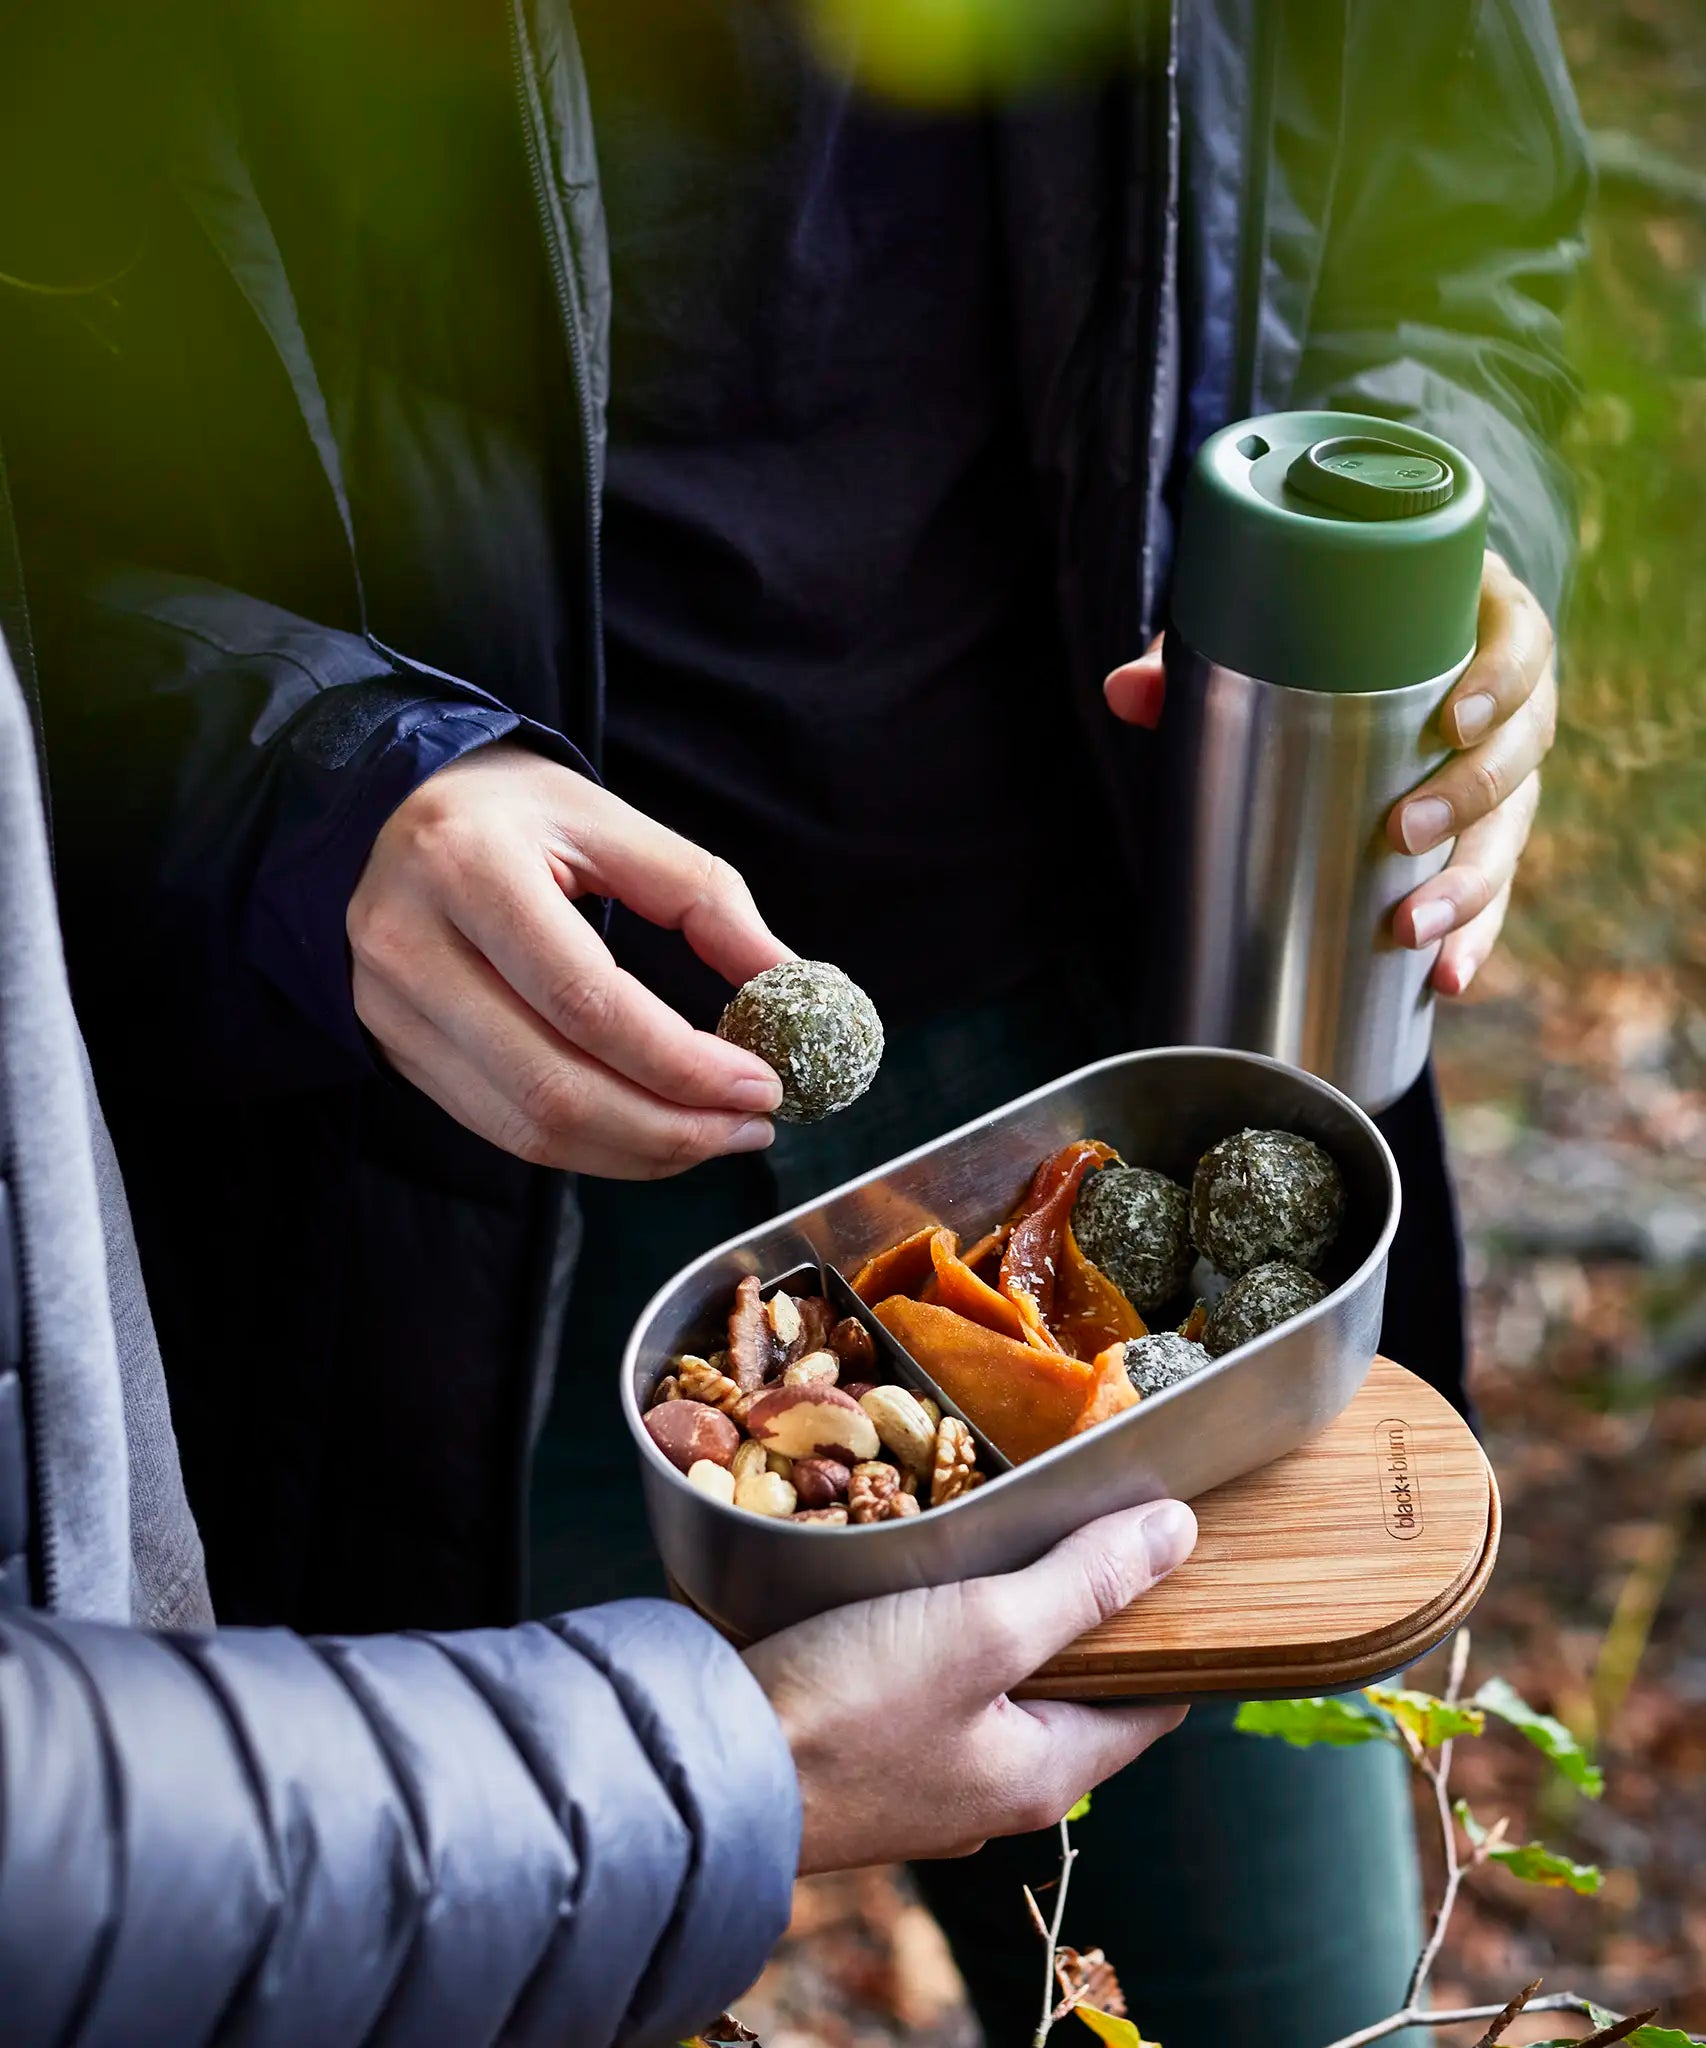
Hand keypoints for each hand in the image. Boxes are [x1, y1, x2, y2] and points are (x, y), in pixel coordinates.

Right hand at [348, 745, 788, 1175]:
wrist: (381, 809)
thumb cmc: (507, 809)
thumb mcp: (606, 819)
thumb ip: (702, 897)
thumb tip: (791, 982)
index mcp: (468, 869)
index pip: (587, 1001)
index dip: (682, 1062)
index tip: (763, 1084)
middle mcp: (410, 947)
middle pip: (553, 1087)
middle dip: (670, 1127)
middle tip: (752, 1128)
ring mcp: (390, 1010)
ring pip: (526, 1128)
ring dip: (637, 1151)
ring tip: (715, 1136)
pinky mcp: (394, 1050)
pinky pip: (502, 1130)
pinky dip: (590, 1147)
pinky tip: (651, 1131)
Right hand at [744, 1498, 1196, 1872]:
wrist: (705, 1768)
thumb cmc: (851, 1708)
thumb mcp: (983, 1628)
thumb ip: (1081, 1583)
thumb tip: (1178, 1534)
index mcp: (1045, 1774)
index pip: (1152, 1699)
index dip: (1171, 1622)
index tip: (1174, 1546)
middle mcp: (992, 1787)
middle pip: (1072, 1688)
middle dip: (1079, 1607)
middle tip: (1080, 1513)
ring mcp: (924, 1777)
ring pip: (995, 1683)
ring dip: (1000, 1613)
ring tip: (995, 1530)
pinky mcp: (863, 1754)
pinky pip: (928, 1685)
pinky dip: (937, 1632)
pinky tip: (911, 1578)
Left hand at [1103, 550, 1556, 995]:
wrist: (1365, 642)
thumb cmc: (1326, 628)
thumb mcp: (1272, 626)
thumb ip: (1199, 654)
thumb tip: (1124, 691)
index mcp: (1478, 624)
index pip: (1521, 642)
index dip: (1502, 680)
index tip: (1456, 718)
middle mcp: (1509, 700)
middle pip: (1522, 749)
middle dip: (1469, 799)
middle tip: (1402, 833)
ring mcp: (1503, 770)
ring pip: (1512, 829)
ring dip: (1473, 886)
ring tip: (1414, 929)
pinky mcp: (1487, 831)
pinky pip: (1495, 885)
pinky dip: (1474, 934)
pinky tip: (1446, 977)